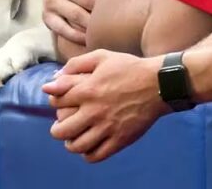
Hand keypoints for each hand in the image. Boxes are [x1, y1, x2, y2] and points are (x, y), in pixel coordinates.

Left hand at [42, 49, 166, 161]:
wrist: (158, 84)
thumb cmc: (129, 68)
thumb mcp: (101, 56)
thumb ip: (74, 65)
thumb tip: (53, 80)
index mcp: (87, 90)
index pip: (56, 102)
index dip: (54, 101)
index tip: (60, 102)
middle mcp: (94, 111)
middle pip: (61, 130)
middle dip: (56, 129)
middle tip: (60, 127)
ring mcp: (107, 127)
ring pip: (77, 146)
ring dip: (70, 143)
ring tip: (72, 139)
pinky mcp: (120, 139)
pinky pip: (96, 155)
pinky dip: (88, 154)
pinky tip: (89, 146)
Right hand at [43, 0, 111, 44]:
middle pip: (87, 0)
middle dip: (103, 9)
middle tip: (117, 15)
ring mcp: (50, 1)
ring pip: (77, 16)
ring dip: (93, 23)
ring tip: (107, 27)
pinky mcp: (47, 17)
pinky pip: (64, 30)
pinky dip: (78, 35)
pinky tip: (90, 37)